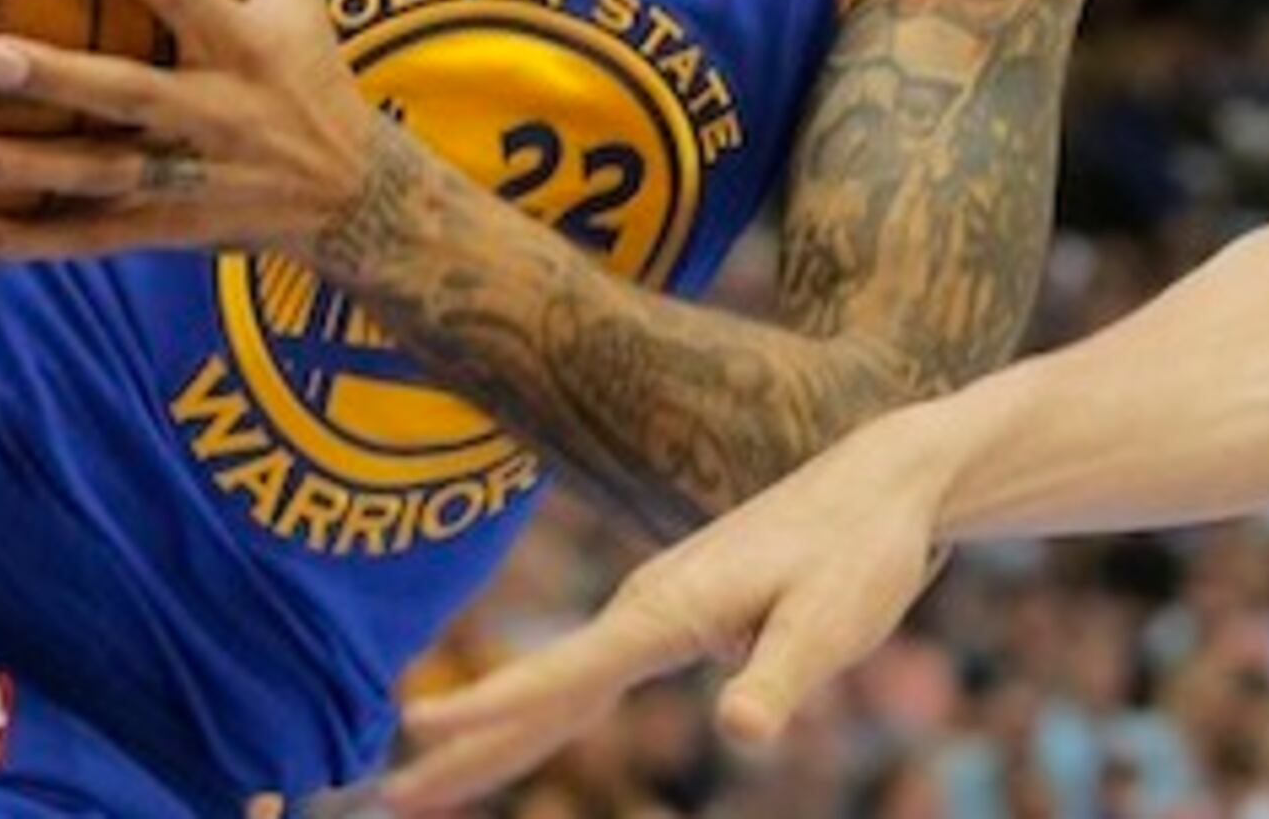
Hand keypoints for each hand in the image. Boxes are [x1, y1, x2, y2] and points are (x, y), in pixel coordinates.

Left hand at [0, 0, 390, 259]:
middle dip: (60, 78)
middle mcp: (217, 110)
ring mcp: (190, 175)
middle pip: (130, 92)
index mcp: (245, 41)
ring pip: (101, 174)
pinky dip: (34, 240)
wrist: (351, 192)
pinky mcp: (168, 226)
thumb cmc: (309, 60)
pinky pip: (94, 236)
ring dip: (28, 171)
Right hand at [375, 419, 957, 813]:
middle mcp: (644, 606)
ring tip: (423, 783)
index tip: (416, 731)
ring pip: (557, 687)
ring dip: (490, 736)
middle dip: (463, 747)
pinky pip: (589, 677)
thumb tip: (738, 734)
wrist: (882, 480)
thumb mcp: (832, 621)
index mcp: (666, 611)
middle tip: (386, 798)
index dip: (490, 708)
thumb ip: (782, 678)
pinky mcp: (674, 615)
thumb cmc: (859, 549)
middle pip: (539, 692)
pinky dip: (540, 712)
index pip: (564, 674)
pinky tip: (520, 734)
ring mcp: (653, 609)